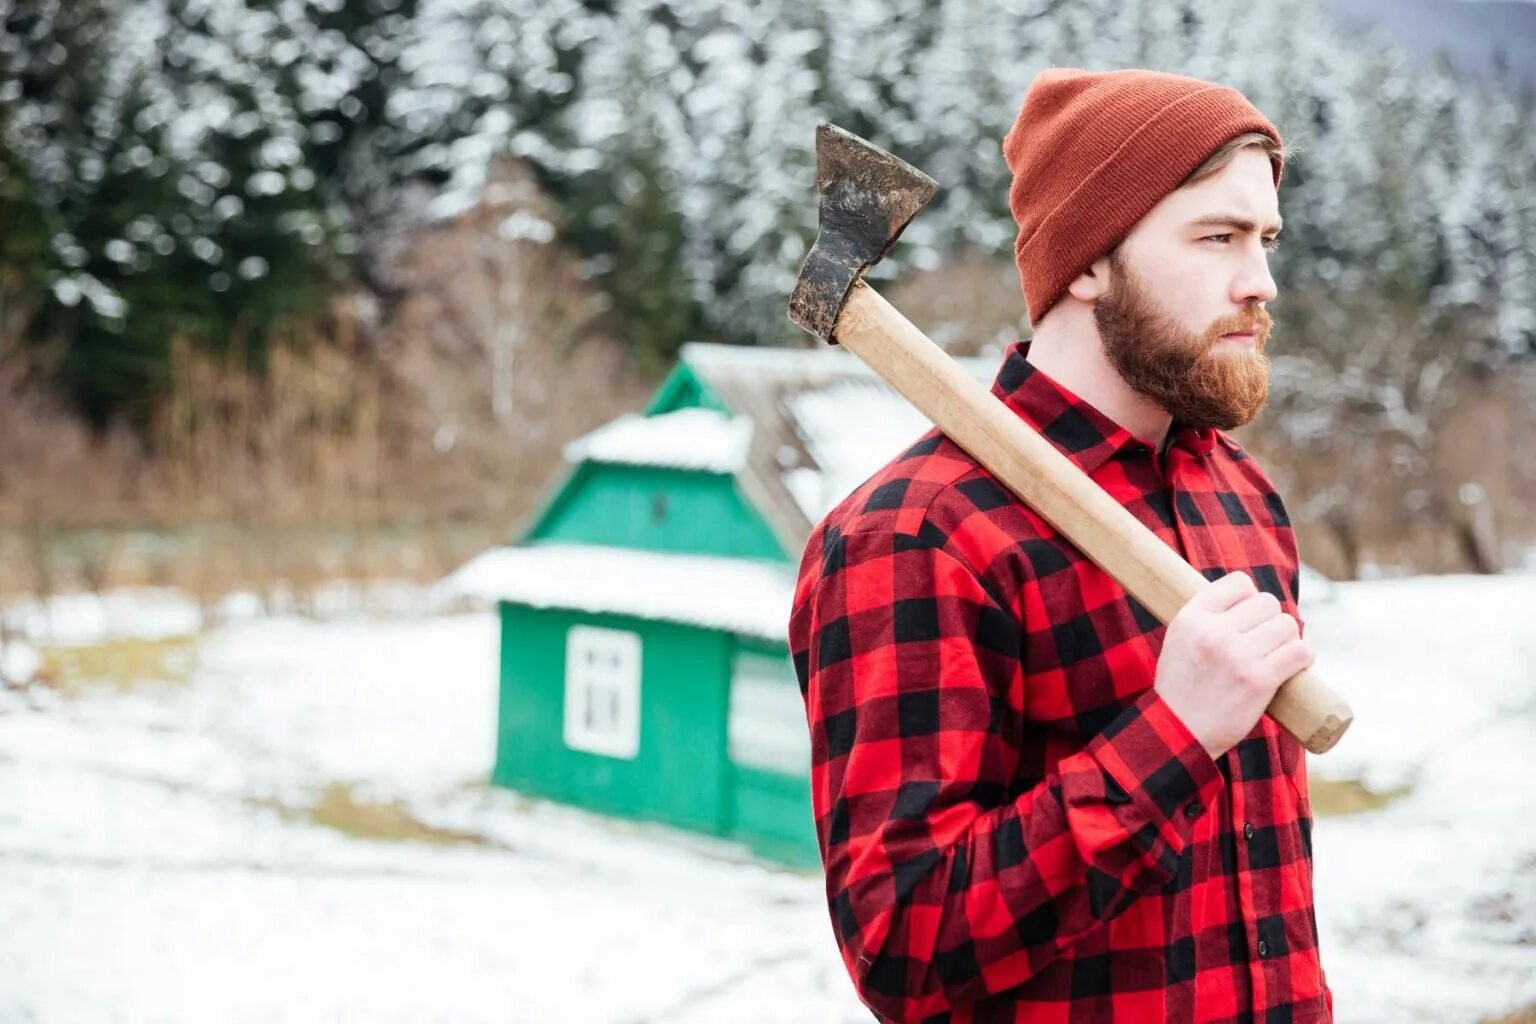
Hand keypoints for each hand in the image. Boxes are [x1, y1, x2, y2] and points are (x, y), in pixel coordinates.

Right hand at [1153, 571, 1315, 760]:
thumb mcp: (1179, 639)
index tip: (1247, 618)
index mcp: (1191, 618)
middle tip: (1263, 642)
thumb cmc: (1182, 686)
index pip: (1239, 583)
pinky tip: (1294, 665)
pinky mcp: (1258, 680)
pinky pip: (1299, 652)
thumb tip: (1249, 598)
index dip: (1249, 599)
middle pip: (1267, 603)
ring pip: (1287, 625)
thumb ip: (1207, 616)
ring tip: (1277, 655)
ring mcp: (1237, 656)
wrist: (1178, 732)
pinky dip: (1303, 657)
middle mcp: (1213, 632)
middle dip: (1271, 621)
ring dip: (1288, 639)